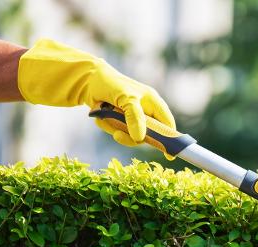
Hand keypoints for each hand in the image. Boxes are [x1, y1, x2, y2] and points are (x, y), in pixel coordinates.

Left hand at [18, 38, 175, 155]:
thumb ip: (135, 117)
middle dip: (132, 136)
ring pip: (131, 137)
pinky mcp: (121, 122)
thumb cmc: (111, 84)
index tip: (168, 154)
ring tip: (105, 118)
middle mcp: (146, 112)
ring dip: (116, 130)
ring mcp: (133, 118)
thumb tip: (140, 139)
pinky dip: (108, 127)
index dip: (170, 139)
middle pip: (148, 136)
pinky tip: (102, 117)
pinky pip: (119, 133)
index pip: (167, 124)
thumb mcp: (126, 98)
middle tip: (118, 134)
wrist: (88, 81)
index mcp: (153, 103)